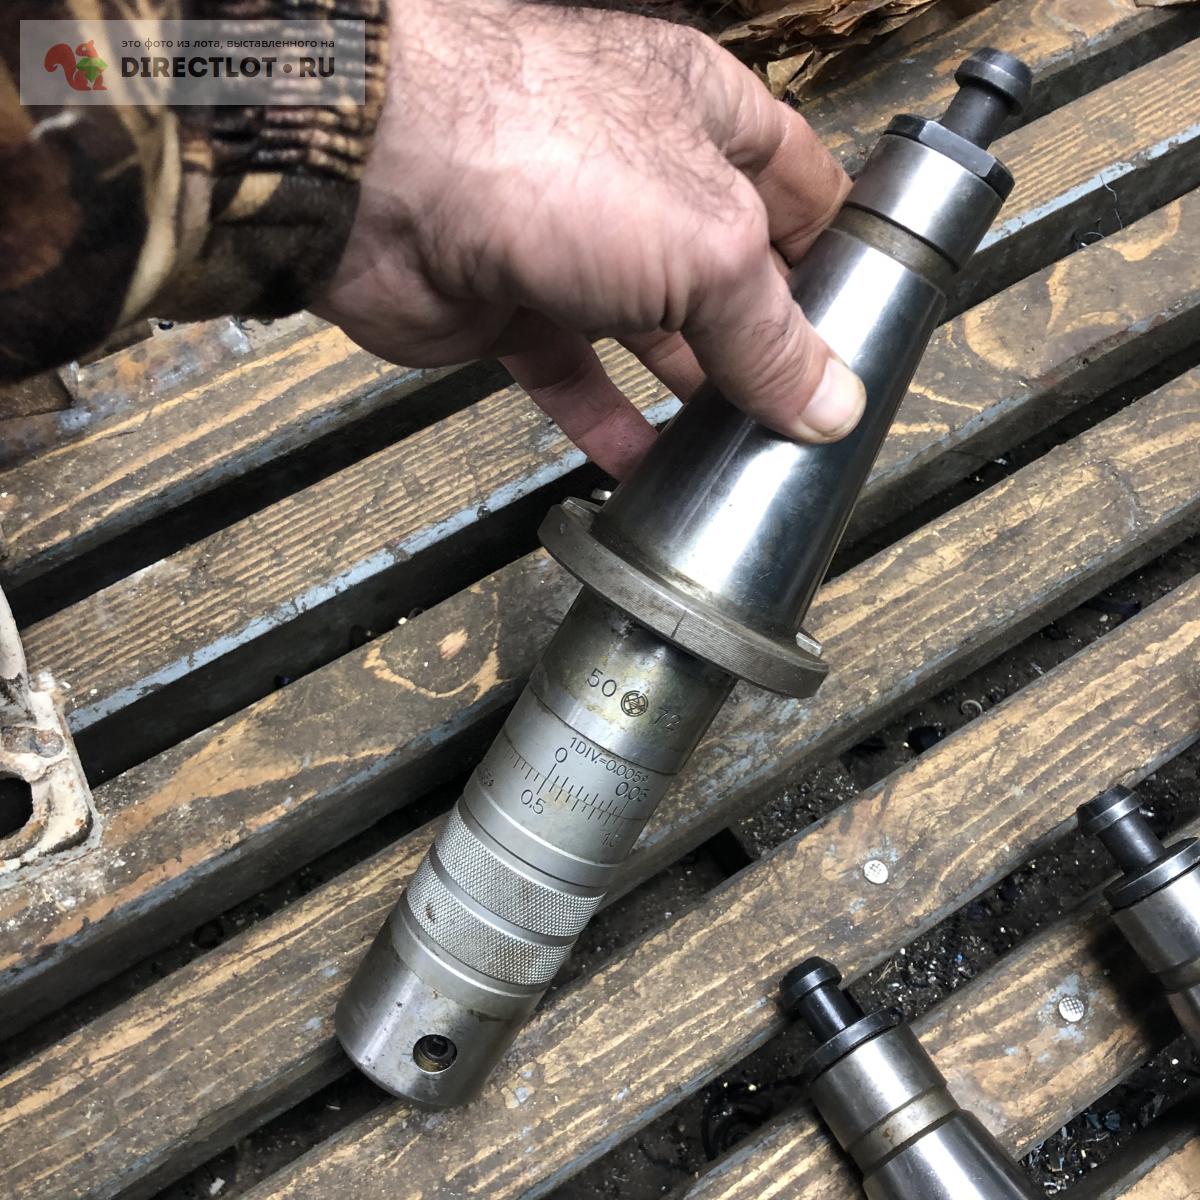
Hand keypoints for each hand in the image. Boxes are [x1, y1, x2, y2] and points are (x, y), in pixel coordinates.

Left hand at [317, 0, 863, 477]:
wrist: (381, 183)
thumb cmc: (550, 157)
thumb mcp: (706, 247)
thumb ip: (771, 332)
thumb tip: (831, 405)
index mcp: (701, 115)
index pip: (797, 180)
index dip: (838, 245)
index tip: (869, 318)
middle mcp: (638, 173)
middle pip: (723, 268)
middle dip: (763, 338)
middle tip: (804, 410)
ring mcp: (568, 242)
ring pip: (648, 329)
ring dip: (688, 391)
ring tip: (736, 453)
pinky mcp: (510, 306)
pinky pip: (570, 374)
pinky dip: (604, 420)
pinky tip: (640, 469)